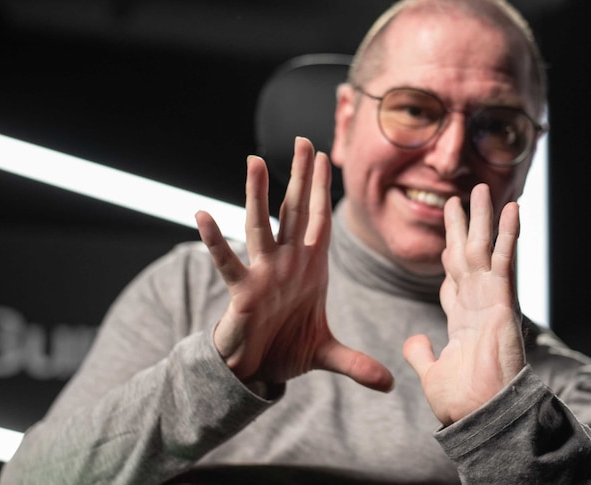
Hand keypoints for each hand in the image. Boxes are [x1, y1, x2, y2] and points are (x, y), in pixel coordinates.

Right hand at [196, 137, 393, 392]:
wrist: (257, 371)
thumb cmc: (287, 349)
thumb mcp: (327, 354)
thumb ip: (357, 363)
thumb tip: (389, 385)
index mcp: (310, 268)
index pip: (319, 221)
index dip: (323, 191)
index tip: (326, 156)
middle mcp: (287, 264)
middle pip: (294, 212)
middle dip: (300, 177)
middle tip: (303, 140)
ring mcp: (264, 275)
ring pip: (262, 227)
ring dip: (259, 195)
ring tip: (255, 161)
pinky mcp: (243, 292)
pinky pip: (228, 263)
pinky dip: (215, 241)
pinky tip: (201, 215)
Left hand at [404, 183, 524, 424]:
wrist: (480, 415)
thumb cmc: (461, 403)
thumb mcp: (431, 373)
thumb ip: (421, 354)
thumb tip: (413, 341)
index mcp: (460, 321)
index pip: (451, 281)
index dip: (446, 258)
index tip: (443, 239)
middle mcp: (476, 305)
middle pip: (465, 256)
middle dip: (459, 228)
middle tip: (455, 200)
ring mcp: (490, 300)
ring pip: (484, 249)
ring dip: (483, 219)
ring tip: (481, 189)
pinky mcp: (502, 300)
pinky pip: (504, 259)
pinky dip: (509, 233)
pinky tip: (512, 207)